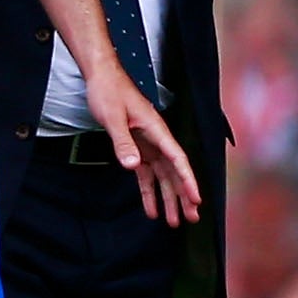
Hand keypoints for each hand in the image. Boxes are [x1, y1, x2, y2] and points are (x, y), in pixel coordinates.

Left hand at [84, 66, 201, 226]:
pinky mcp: (136, 147)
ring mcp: (147, 144)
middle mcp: (156, 139)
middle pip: (174, 172)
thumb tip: (133, 165)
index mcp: (156, 130)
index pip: (178, 159)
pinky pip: (146, 174)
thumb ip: (122, 141)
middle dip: (184, 195)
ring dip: (168, 198)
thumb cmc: (109, 91)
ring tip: (173, 221)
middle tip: (192, 218)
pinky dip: (149, 191)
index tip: (196, 198)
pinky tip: (151, 208)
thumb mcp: (113, 116)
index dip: (188, 180)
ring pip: (162, 176)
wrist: (101, 76)